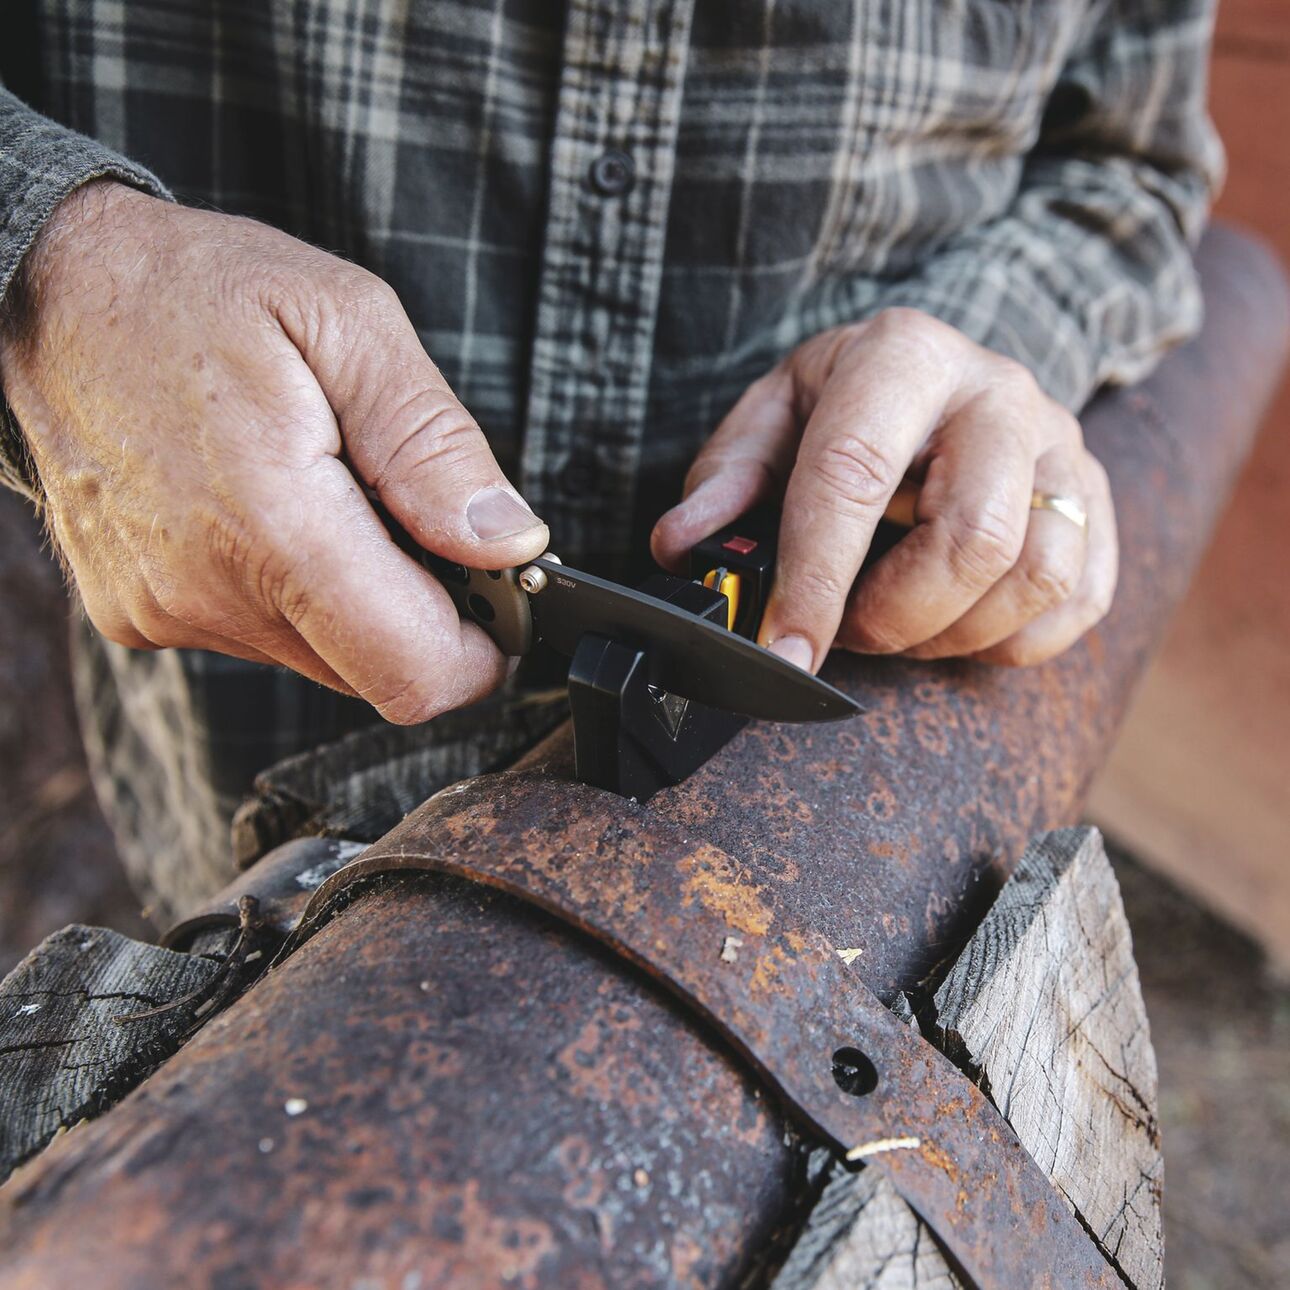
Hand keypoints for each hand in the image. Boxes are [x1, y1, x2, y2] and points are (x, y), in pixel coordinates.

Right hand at [0, 181, 547, 721]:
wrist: (48, 293)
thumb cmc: (197, 291)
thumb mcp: (349, 324)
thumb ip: (435, 448)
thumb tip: (510, 546)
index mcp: (272, 526)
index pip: (414, 674)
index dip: (481, 653)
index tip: (499, 598)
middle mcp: (208, 594)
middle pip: (377, 674)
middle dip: (424, 613)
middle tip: (413, 516)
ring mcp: (167, 613)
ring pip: (323, 658)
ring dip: (357, 597)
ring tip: (330, 494)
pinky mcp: (141, 616)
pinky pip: (262, 636)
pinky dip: (295, 592)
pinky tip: (271, 513)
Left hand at [652, 309, 1116, 669]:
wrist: (938, 375)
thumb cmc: (844, 404)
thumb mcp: (771, 416)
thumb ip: (727, 477)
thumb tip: (682, 544)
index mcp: (903, 358)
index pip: (856, 476)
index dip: (815, 577)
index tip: (785, 649)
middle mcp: (998, 393)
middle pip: (974, 538)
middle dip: (896, 616)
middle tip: (847, 626)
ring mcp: (1061, 444)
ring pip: (1035, 576)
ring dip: (951, 632)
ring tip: (898, 618)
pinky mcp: (1096, 498)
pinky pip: (1078, 599)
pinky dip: (1011, 639)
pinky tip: (957, 620)